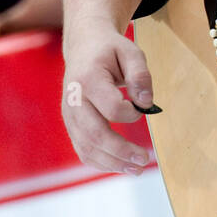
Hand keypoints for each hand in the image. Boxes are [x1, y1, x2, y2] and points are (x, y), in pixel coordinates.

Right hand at [62, 24, 155, 174]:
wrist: (83, 47)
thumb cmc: (110, 50)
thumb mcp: (130, 51)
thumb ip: (140, 75)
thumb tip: (147, 102)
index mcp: (88, 79)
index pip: (111, 108)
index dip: (131, 113)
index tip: (143, 108)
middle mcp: (73, 100)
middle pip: (95, 134)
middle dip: (121, 151)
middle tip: (144, 160)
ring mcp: (69, 115)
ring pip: (87, 147)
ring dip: (112, 163)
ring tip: (136, 169)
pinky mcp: (71, 125)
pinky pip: (83, 149)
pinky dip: (101, 162)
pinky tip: (120, 165)